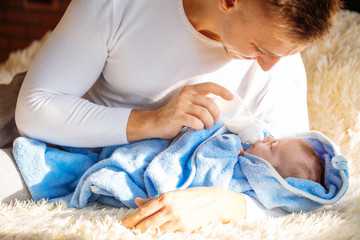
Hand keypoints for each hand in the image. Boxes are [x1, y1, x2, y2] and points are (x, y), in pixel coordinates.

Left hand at [122, 187, 245, 232]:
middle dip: (135, 228)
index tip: (125, 224)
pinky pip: (166, 234)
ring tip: (137, 235)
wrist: (215, 202)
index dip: (132, 218)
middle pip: (146, 222)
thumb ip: (155, 199)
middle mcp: (169, 208)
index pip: (143, 210)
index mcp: (166, 197)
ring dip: (145, 233)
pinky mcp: (183, 228)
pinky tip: (153, 236)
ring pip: (155, 230)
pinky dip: (157, 235)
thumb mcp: (174, 194)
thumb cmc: (193, 195)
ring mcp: (176, 219)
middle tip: (127, 232)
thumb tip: (137, 201)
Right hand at [126, 82, 233, 141]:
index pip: (210, 86)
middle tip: (213, 122)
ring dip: (209, 122)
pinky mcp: (176, 116)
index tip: (231, 98)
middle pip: (210, 103)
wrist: (155, 122)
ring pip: (204, 113)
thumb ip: (200, 101)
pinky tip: (197, 128)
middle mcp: (185, 95)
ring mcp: (180, 105)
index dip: (222, 91)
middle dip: (215, 115)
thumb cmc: (175, 115)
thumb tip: (220, 107)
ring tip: (206, 126)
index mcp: (190, 90)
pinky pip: (195, 122)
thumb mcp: (187, 103)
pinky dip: (200, 127)